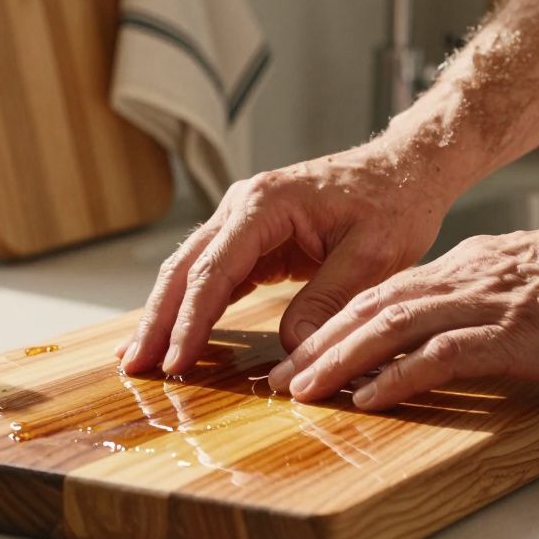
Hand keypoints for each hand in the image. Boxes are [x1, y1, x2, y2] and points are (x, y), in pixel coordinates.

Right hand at [117, 136, 463, 375]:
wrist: (404, 170)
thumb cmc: (393, 204)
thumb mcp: (372, 257)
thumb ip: (328, 301)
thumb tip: (291, 351)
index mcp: (265, 204)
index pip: (214, 270)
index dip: (191, 321)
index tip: (175, 362)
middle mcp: (241, 206)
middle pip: (184, 269)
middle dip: (157, 321)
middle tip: (133, 367)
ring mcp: (242, 221)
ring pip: (189, 272)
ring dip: (164, 316)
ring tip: (139, 360)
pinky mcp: (252, 238)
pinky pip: (212, 276)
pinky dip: (191, 308)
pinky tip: (173, 338)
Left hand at [267, 223, 538, 410]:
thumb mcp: (531, 286)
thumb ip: (490, 301)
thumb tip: (459, 332)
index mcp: (470, 266)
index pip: (387, 293)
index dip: (339, 323)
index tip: (305, 351)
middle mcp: (467, 277)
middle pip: (373, 307)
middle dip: (320, 343)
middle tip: (280, 378)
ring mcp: (487, 302)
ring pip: (392, 325)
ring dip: (341, 360)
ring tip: (303, 389)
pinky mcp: (512, 330)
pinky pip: (440, 354)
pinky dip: (397, 376)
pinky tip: (369, 398)